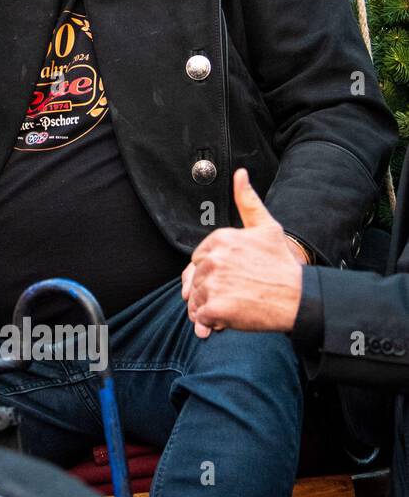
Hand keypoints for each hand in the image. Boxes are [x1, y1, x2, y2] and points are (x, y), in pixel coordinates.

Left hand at [183, 169, 303, 336]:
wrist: (300, 298)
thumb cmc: (282, 265)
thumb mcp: (267, 227)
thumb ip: (248, 201)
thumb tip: (240, 174)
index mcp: (220, 239)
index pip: (198, 259)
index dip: (212, 271)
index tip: (230, 277)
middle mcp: (213, 258)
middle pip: (196, 279)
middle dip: (210, 289)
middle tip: (235, 294)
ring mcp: (213, 283)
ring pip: (196, 299)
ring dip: (210, 306)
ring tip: (235, 305)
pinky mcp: (215, 306)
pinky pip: (201, 317)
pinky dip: (210, 322)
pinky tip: (227, 319)